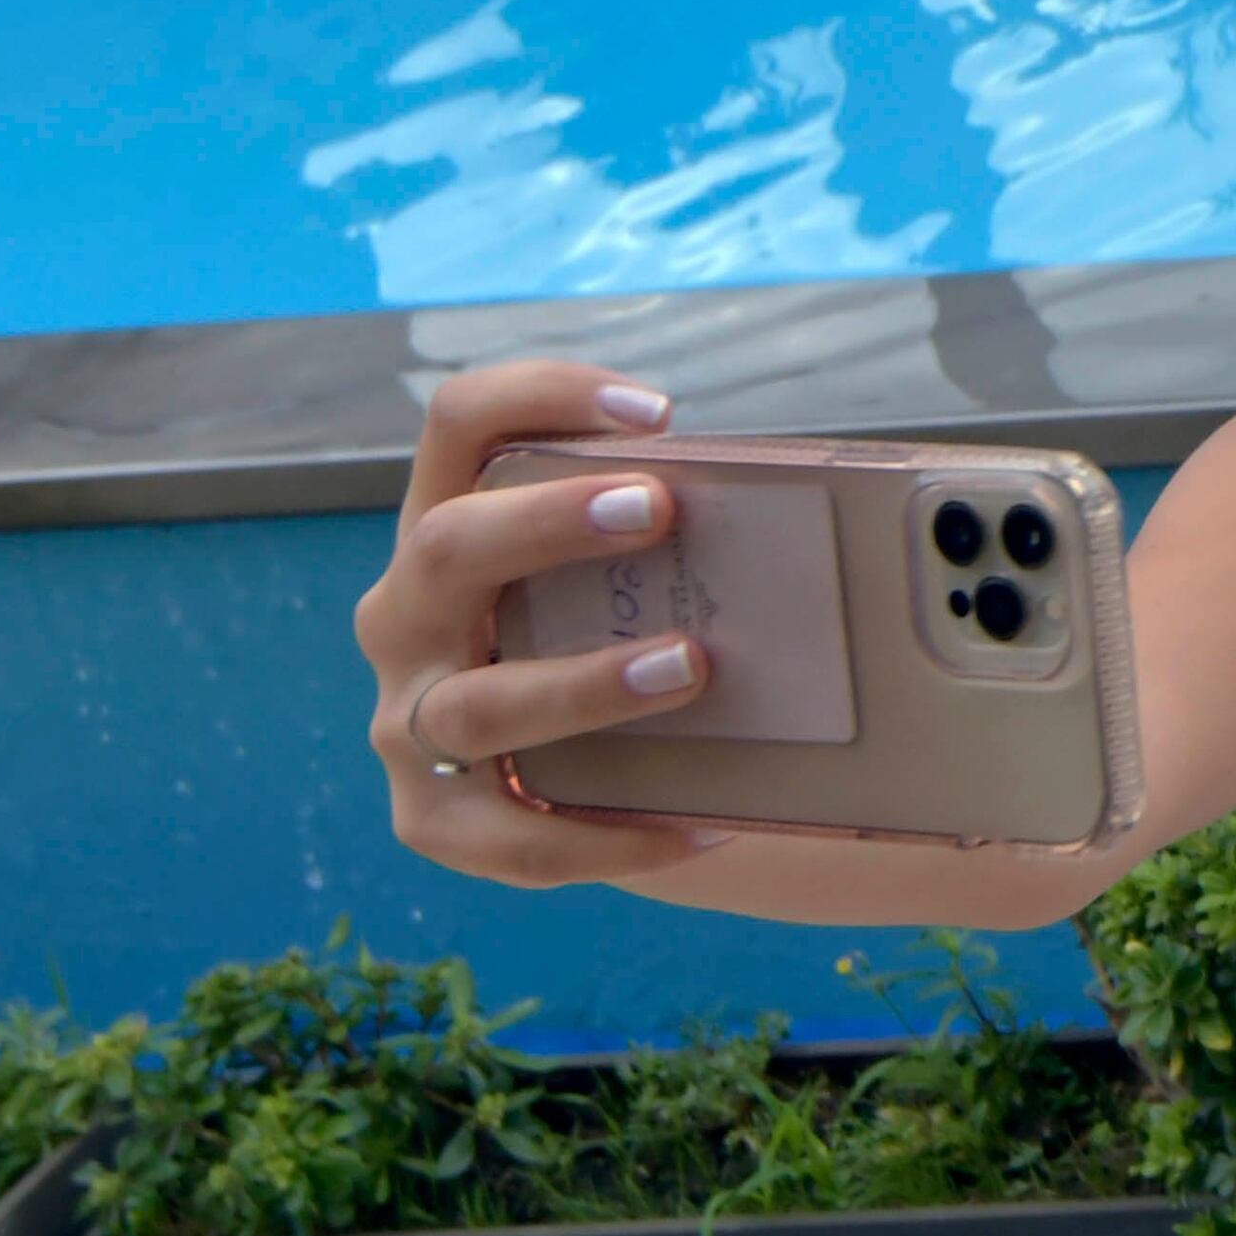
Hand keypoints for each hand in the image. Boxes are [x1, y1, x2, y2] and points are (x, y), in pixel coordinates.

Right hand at [355, 360, 721, 890]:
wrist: (575, 780)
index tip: (655, 410)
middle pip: (447, 548)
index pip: (459, 424)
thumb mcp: (622, 580)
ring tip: (692, 668)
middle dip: (548, 524)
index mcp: (448, 532)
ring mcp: (406, 723)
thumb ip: (673, 540)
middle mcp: (407, 618)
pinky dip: (612, 837)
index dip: (538, 394)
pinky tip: (703, 830)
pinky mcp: (435, 822)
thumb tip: (828, 506)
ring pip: (478, 706)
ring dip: (585, 685)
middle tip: (659, 510)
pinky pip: (516, 840)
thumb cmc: (608, 641)